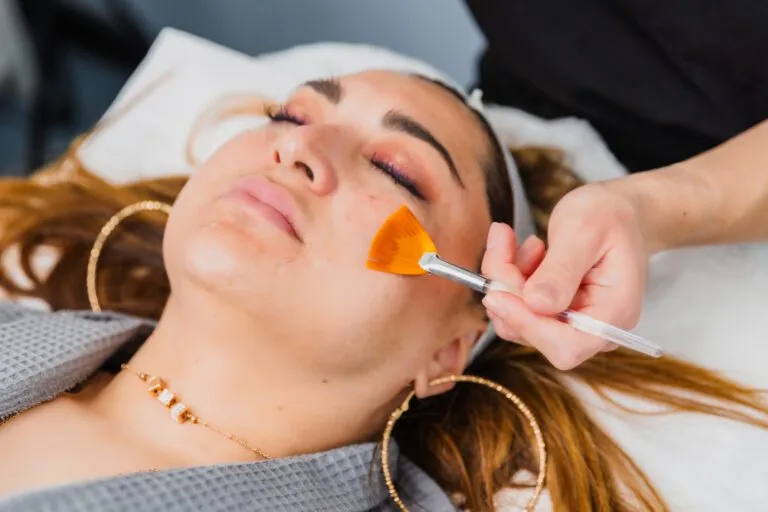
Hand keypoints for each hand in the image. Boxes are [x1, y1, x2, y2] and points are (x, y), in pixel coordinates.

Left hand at [481, 183, 647, 369]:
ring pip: (518, 319)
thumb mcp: (583, 231)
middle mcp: (595, 328)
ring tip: (522, 243)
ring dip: (507, 279)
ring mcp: (573, 324)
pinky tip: (527, 252)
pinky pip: (518, 308)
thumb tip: (536, 305)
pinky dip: (510, 278)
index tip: (496, 294)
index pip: (568, 345)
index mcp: (615, 313)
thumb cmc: (607, 215)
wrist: (614, 210)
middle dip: (509, 290)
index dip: (527, 325)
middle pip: (535, 333)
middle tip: (503, 242)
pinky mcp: (554, 315)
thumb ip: (561, 270)